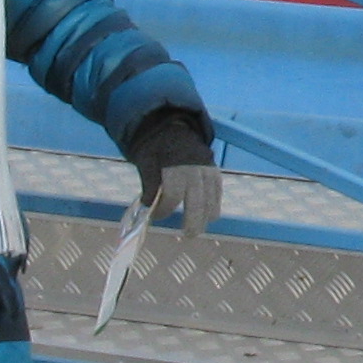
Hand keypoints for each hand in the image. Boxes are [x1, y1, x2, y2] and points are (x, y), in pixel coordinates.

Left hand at [125, 111, 222, 236]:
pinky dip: (215, 203)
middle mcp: (194, 169)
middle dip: (193, 221)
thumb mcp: (145, 162)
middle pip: (197, 201)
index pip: (172, 195)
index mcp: (174, 166)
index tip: (155, 215)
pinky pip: (218, 190)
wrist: (173, 127)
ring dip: (206, 215)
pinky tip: (210, 214)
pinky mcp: (213, 170)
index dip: (163, 209)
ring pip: (211, 197)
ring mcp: (207, 169)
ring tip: (199, 228)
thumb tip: (148, 206)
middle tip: (189, 235)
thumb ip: (148, 184)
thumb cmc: (156, 147)